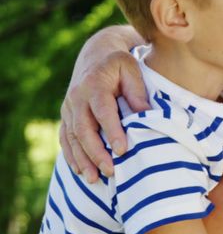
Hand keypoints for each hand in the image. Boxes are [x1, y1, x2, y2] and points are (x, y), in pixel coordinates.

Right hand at [60, 26, 148, 181]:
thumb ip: (137, 93)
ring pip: (72, 137)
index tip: (122, 150)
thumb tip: (146, 115)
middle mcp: (77, 97)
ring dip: (81, 159)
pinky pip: (65, 137)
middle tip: (111, 171)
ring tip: (93, 179)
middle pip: (83, 129)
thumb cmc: (120, 64)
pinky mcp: (66, 115)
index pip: (103, 111)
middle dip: (95, 152)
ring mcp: (68, 107)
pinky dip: (71, 155)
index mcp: (95, 85)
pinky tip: (80, 170)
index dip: (111, 131)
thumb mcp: (132, 70)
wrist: (96, 54)